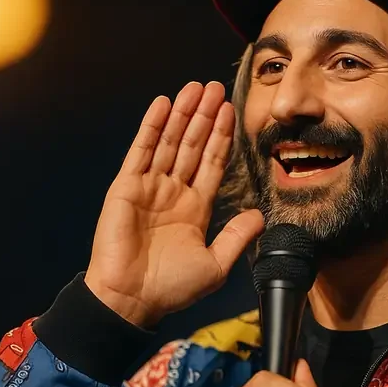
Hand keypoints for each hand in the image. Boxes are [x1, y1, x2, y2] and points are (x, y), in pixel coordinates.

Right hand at [84, 81, 263, 327]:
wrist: (131, 299)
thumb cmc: (170, 288)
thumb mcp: (216, 264)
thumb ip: (237, 236)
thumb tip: (260, 215)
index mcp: (195, 208)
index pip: (212, 163)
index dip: (222, 137)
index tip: (232, 111)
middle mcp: (173, 192)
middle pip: (193, 145)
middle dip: (205, 116)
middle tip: (215, 87)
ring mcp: (149, 187)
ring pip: (170, 141)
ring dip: (183, 114)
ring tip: (195, 88)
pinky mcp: (127, 187)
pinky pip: (142, 150)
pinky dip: (152, 127)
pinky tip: (164, 104)